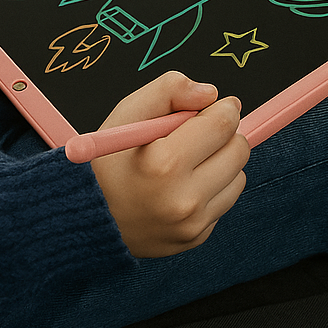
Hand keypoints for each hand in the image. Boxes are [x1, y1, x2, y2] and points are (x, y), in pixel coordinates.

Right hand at [90, 71, 249, 257]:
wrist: (89, 218)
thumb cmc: (107, 162)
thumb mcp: (126, 114)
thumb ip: (167, 91)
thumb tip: (209, 93)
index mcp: (165, 163)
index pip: (222, 124)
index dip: (222, 109)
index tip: (211, 106)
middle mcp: (184, 198)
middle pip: (238, 150)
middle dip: (223, 134)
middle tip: (197, 132)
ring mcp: (192, 223)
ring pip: (237, 176)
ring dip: (221, 161)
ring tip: (187, 160)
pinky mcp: (197, 237)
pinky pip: (224, 201)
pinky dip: (212, 187)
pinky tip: (183, 184)